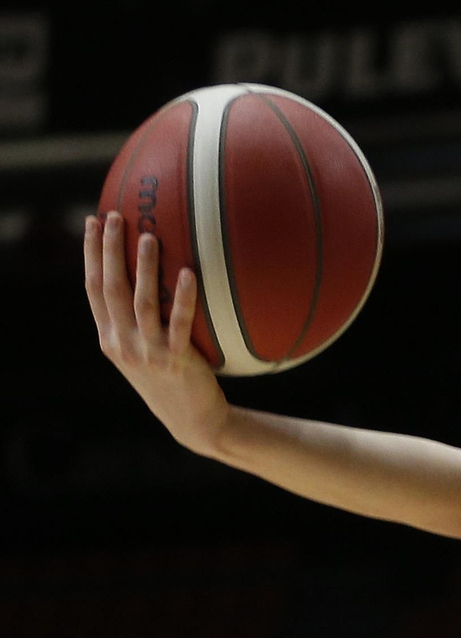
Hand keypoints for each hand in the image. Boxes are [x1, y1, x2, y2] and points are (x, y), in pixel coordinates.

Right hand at [85, 212, 230, 455]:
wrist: (193, 421)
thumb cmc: (174, 379)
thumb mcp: (146, 350)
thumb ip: (142, 319)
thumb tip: (155, 273)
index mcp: (110, 338)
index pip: (92, 288)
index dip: (91, 254)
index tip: (92, 222)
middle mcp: (122, 343)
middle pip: (109, 288)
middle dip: (108, 250)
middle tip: (115, 216)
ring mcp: (147, 353)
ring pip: (140, 302)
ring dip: (143, 267)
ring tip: (149, 235)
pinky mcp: (176, 361)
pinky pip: (179, 323)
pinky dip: (183, 297)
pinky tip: (189, 273)